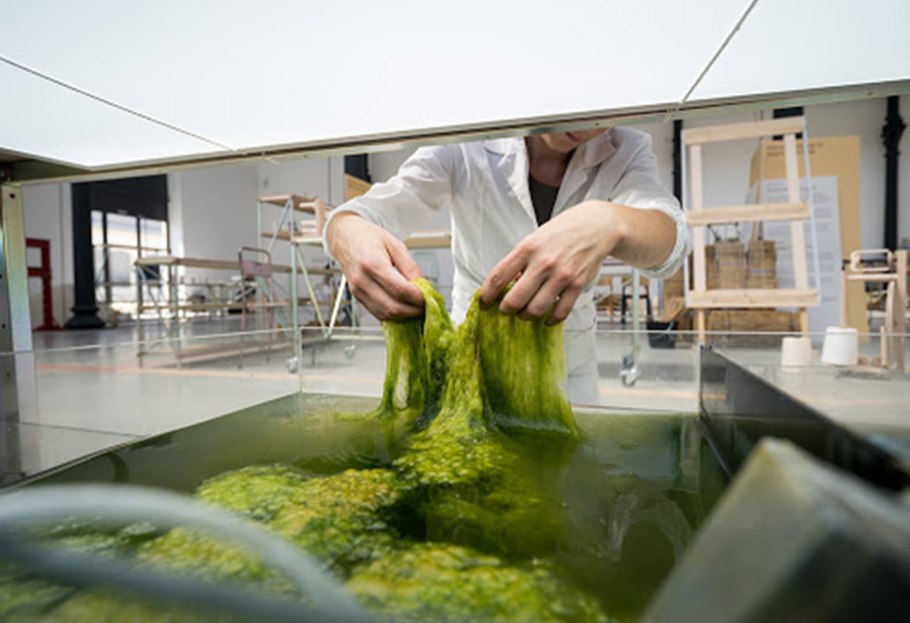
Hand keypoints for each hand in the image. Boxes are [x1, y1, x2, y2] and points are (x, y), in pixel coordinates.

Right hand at [326, 213, 424, 319]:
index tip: (430, 298)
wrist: (345, 238)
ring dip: (405, 316)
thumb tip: (423, 286)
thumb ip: (410, 266)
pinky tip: (404, 308)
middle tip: (427, 306)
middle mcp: (362, 281)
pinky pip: (378, 313)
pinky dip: (394, 315)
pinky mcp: (358, 298)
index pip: (400, 290)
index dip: (418, 298)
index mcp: (372, 264)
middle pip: (393, 307)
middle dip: (414, 311)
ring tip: (417, 308)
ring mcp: (358, 291)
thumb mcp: (395, 244)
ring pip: (386, 315)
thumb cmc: (368, 237)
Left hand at [480, 201, 627, 324]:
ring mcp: (561, 276)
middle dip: (506, 310)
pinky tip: (546, 318)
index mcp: (527, 248)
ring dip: (526, 316)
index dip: (486, 295)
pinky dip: (550, 320)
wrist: (596, 226)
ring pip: (535, 310)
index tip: (485, 302)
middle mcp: (543, 263)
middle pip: (514, 300)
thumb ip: (520, 262)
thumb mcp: (534, 239)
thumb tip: (507, 286)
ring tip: (525, 313)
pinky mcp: (577, 285)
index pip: (497, 277)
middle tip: (506, 310)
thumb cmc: (563, 231)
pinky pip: (560, 312)